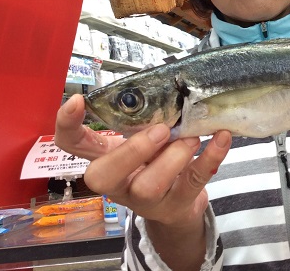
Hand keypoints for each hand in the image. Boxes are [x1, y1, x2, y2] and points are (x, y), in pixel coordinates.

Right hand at [54, 94, 231, 227]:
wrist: (179, 205)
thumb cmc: (158, 160)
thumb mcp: (145, 138)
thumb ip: (145, 117)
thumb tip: (166, 84)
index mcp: (106, 157)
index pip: (72, 144)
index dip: (67, 125)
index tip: (78, 100)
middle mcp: (119, 181)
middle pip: (103, 176)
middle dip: (131, 150)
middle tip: (161, 129)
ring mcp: (146, 199)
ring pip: (149, 185)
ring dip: (174, 156)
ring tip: (193, 137)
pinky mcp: (177, 204)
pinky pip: (192, 183)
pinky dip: (211, 157)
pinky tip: (222, 138)